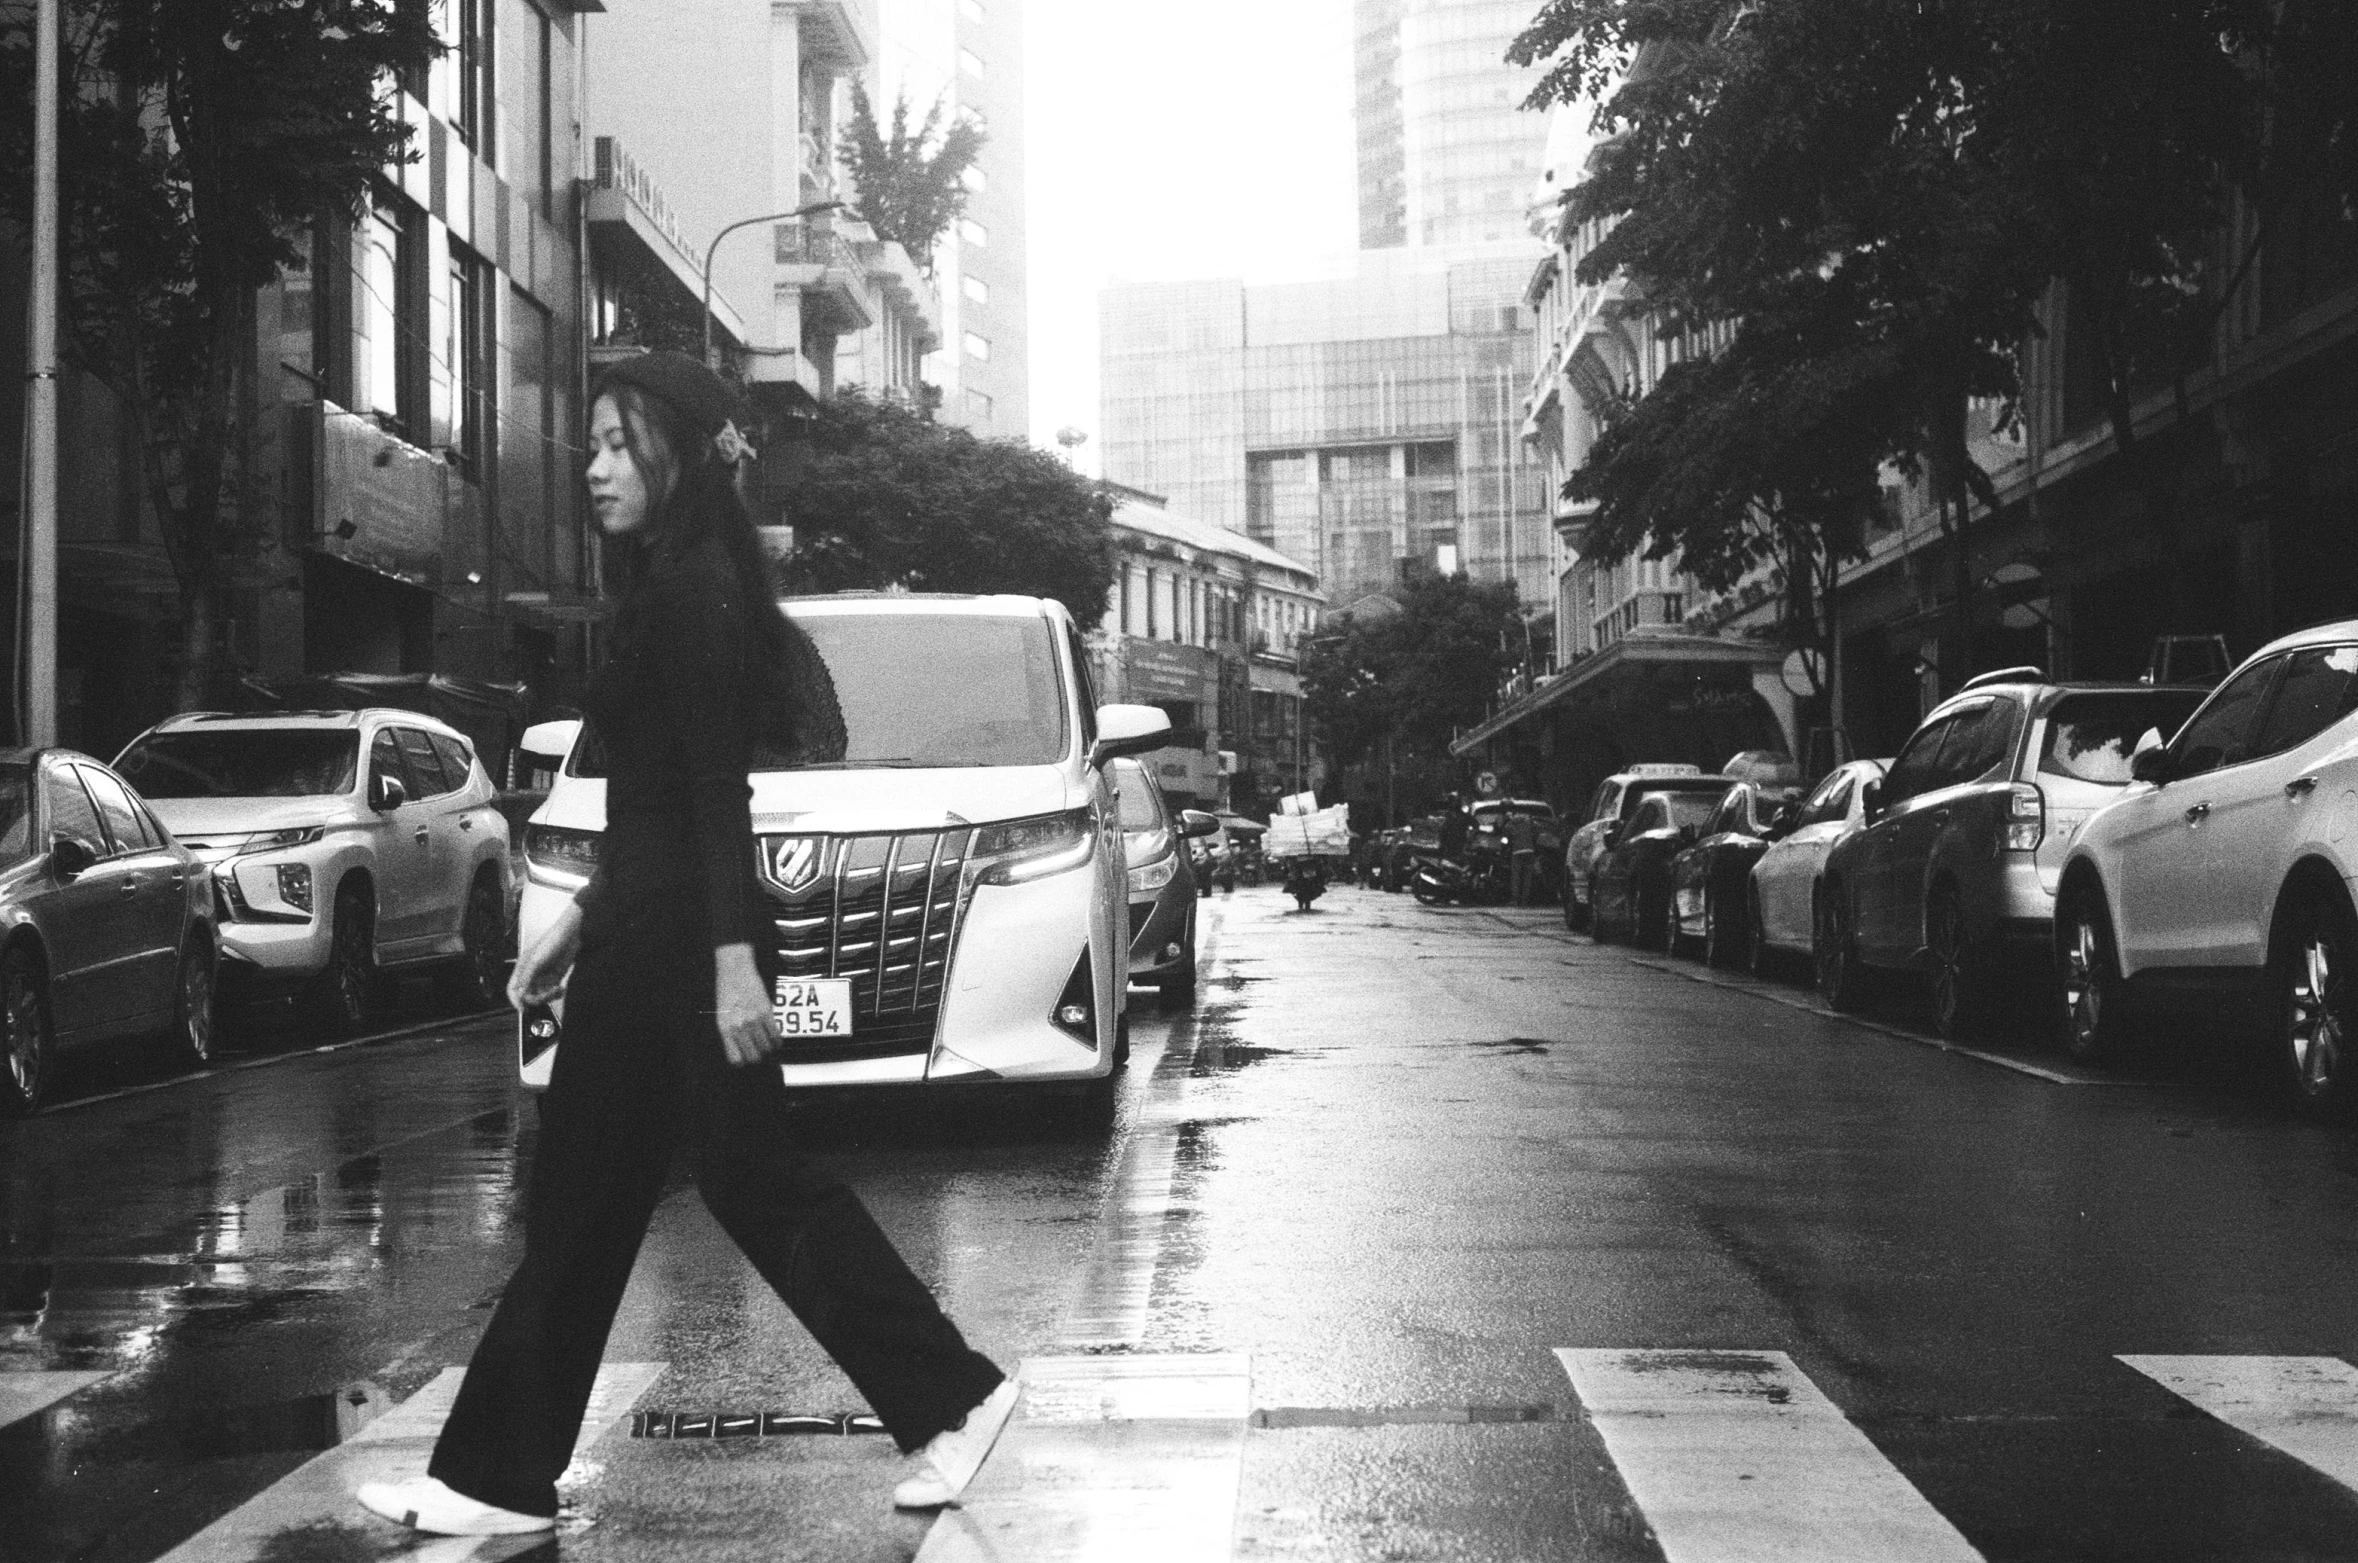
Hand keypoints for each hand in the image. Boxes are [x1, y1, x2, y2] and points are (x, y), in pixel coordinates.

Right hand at [508, 900, 582, 1010]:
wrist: (571, 934)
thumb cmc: (551, 941)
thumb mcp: (536, 960)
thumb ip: (527, 978)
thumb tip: (519, 994)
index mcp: (521, 969)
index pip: (513, 990)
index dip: (515, 1001)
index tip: (523, 1009)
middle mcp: (531, 975)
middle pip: (527, 996)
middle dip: (538, 998)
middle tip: (548, 995)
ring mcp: (543, 977)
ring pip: (541, 996)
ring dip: (549, 997)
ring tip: (558, 990)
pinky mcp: (554, 978)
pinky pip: (552, 993)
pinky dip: (556, 994)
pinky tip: (561, 989)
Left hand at [714, 943, 774, 1067]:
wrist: (735, 971)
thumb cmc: (726, 993)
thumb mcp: (722, 1015)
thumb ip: (730, 1033)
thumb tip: (742, 1050)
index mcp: (725, 1030)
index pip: (735, 1059)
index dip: (742, 1061)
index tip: (746, 1057)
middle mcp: (739, 1027)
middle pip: (753, 1057)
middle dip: (757, 1057)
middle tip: (759, 1052)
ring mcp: (753, 1020)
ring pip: (766, 1048)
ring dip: (768, 1049)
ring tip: (767, 1045)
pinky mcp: (766, 1012)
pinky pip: (775, 1035)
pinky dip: (777, 1041)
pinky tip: (776, 1040)